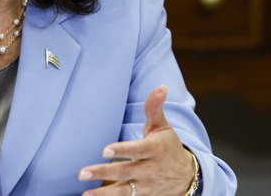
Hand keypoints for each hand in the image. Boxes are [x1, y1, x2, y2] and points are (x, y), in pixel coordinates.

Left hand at [78, 85, 194, 195]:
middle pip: (125, 172)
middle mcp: (150, 169)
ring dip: (103, 194)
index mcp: (154, 150)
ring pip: (124, 191)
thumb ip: (155, 107)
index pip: (137, 150)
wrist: (188, 176)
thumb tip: (161, 87)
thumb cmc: (169, 147)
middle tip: (82, 172)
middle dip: (103, 173)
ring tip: (85, 194)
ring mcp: (146, 186)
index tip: (104, 150)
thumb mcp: (163, 126)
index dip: (121, 150)